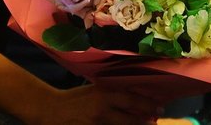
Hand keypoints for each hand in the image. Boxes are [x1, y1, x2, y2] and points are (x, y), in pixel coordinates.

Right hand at [31, 84, 161, 124]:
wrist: (50, 109)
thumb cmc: (75, 98)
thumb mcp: (96, 89)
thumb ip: (113, 92)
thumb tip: (135, 96)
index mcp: (104, 95)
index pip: (132, 101)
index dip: (148, 106)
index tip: (160, 108)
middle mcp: (102, 111)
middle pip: (131, 120)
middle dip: (145, 121)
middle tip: (154, 120)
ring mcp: (96, 124)